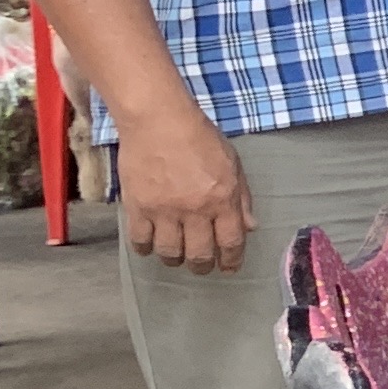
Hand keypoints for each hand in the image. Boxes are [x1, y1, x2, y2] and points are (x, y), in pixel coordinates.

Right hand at [120, 106, 254, 275]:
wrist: (159, 121)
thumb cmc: (199, 138)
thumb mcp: (233, 164)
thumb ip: (242, 198)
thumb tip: (250, 227)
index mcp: (223, 199)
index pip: (231, 242)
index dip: (231, 260)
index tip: (229, 267)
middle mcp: (195, 210)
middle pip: (200, 254)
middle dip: (203, 266)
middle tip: (202, 267)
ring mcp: (165, 211)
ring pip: (170, 252)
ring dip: (175, 260)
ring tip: (177, 257)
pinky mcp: (137, 207)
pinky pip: (140, 240)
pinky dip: (145, 249)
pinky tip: (150, 247)